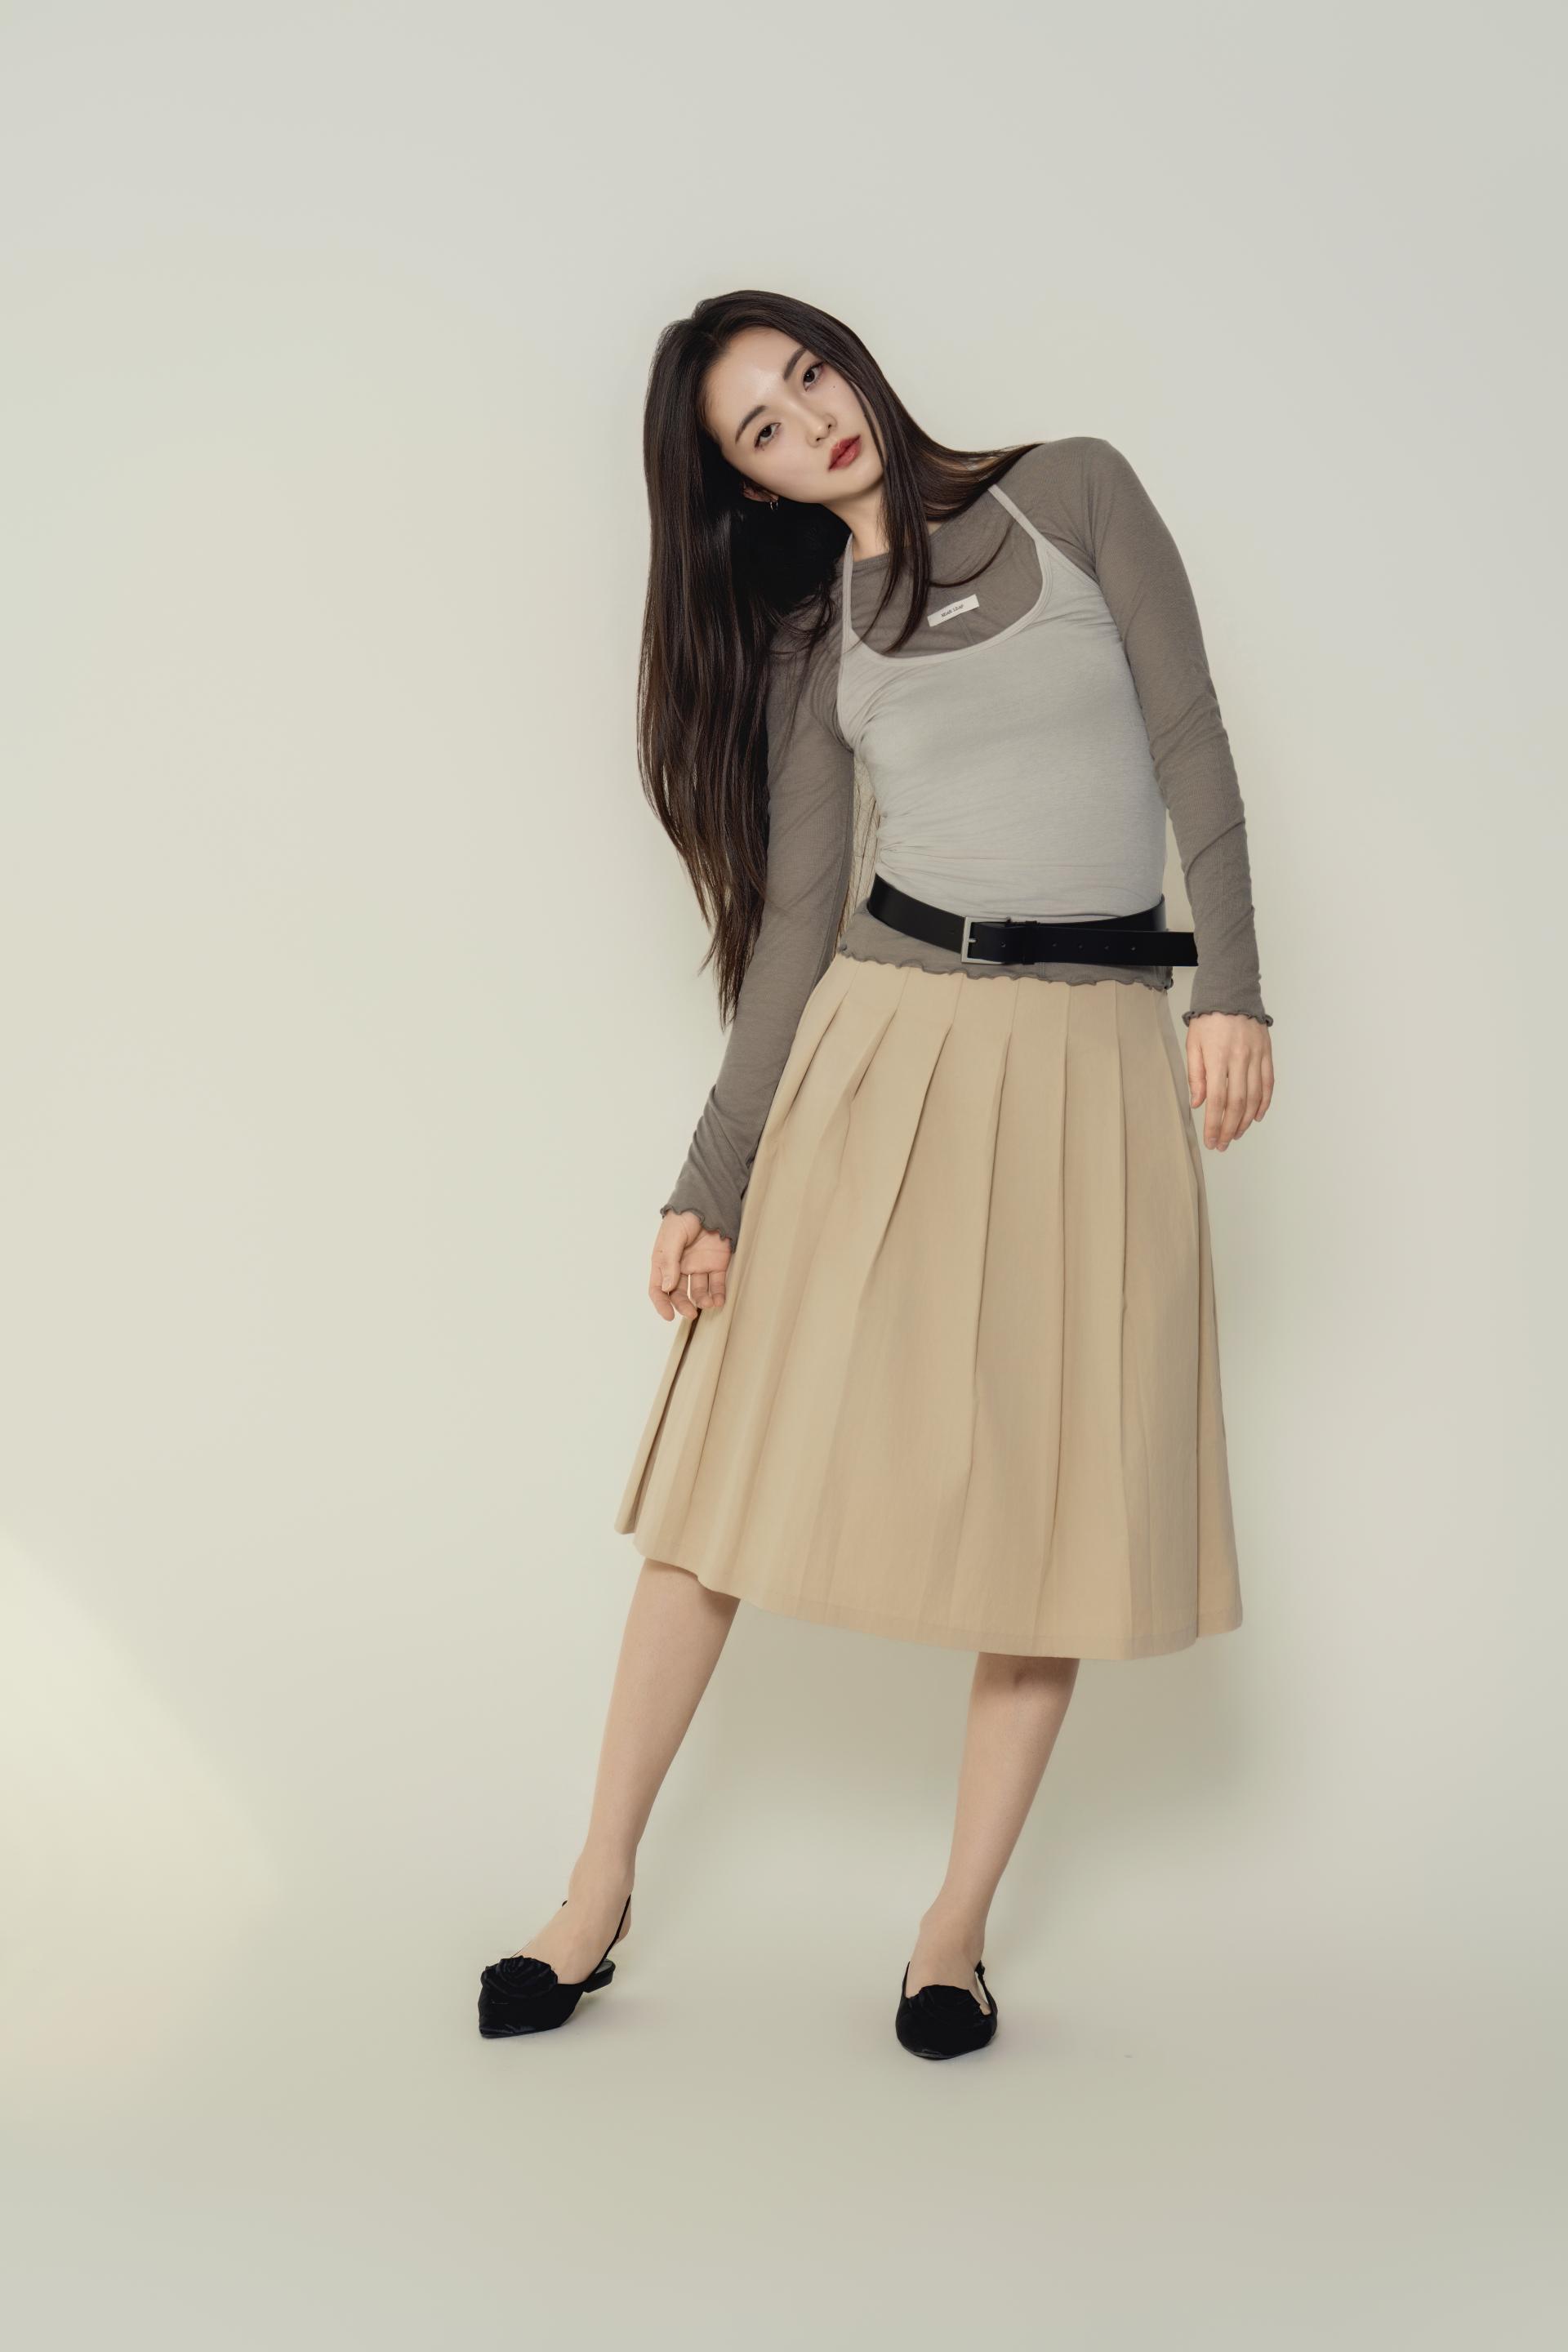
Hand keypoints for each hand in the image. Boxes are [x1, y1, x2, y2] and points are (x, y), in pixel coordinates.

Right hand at [649, 1210, 733, 1319]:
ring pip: (699, 1291)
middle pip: (679, 1293)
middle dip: (683, 1305)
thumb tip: (668, 1288)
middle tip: (691, 1313)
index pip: (658, 1288)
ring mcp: (699, 1266)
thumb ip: (670, 1262)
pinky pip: (716, 1284)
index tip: (669, 1316)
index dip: (661, 1303)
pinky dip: (718, 1294)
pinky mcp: (717, 1264)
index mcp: (664, 1261)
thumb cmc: (683, 1217)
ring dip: (702, 1301)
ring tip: (708, 1304)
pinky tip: (718, 1301)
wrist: (708, 1202)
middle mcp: (680, 1267)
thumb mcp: (672, 1238)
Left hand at [1184, 1012, 1272, 1148]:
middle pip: (1237, 1103)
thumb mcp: (1193, 1045)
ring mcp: (1256, 1056)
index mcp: (1218, 1057)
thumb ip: (1195, 1075)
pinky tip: (1256, 1116)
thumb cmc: (1208, 1019)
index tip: (1211, 1140)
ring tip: (1236, 1134)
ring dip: (1245, 1120)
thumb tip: (1198, 1103)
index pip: (1217, 1100)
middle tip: (1222, 1143)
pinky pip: (1268, 1083)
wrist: (1231, 993)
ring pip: (1254, 1097)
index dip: (1214, 1124)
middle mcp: (1239, 1059)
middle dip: (1229, 1128)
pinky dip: (1264, 1103)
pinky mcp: (1267, 1053)